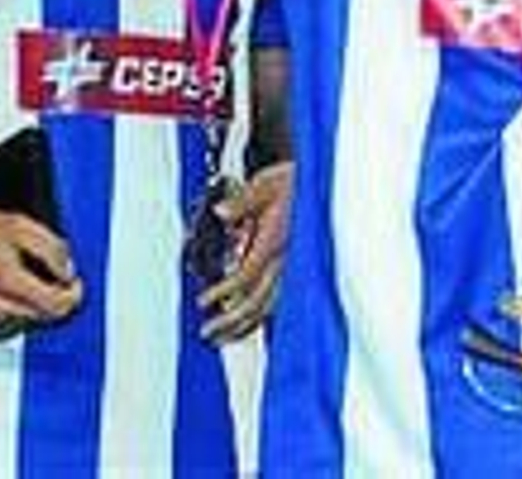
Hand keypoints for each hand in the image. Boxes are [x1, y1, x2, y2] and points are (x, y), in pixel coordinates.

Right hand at [0, 201, 82, 342]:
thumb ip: (51, 248)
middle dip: (55, 299)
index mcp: (8, 283)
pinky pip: (5, 329)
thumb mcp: (20, 225)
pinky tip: (7, 293)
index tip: (75, 284)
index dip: (73, 295)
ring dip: (33, 307)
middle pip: (43, 318)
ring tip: (24, 281)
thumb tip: (68, 271)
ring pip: (25, 324)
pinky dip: (13, 315)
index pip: (55, 305)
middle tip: (53, 279)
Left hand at [197, 160, 292, 345]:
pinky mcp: (295, 272)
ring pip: (269, 307)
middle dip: (230, 320)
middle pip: (257, 300)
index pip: (248, 274)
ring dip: (243, 325)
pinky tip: (246, 327)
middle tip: (206, 332)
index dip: (224, 291)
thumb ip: (244, 201)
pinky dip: (260, 319)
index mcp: (276, 241)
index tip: (203, 302)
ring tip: (221, 339)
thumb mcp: (266, 184)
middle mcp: (286, 261)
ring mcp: (292, 269)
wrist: (318, 185)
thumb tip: (221, 212)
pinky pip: (278, 302)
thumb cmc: (291, 182)